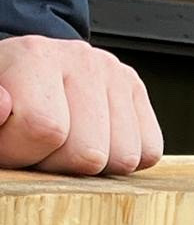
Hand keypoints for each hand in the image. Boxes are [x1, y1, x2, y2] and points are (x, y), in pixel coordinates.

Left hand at [0, 35, 162, 174]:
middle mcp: (83, 59)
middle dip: (60, 165)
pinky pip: (148, 153)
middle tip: (41, 148)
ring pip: (123, 159)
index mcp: (35, 56)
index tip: (10, 145)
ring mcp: (117, 75)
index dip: (23, 153)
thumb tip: (3, 107)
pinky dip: (122, 161)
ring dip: (94, 168)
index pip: (44, 128)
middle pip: (89, 153)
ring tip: (69, 145)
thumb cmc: (8, 99)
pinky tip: (97, 143)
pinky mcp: (138, 93)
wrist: (29, 74)